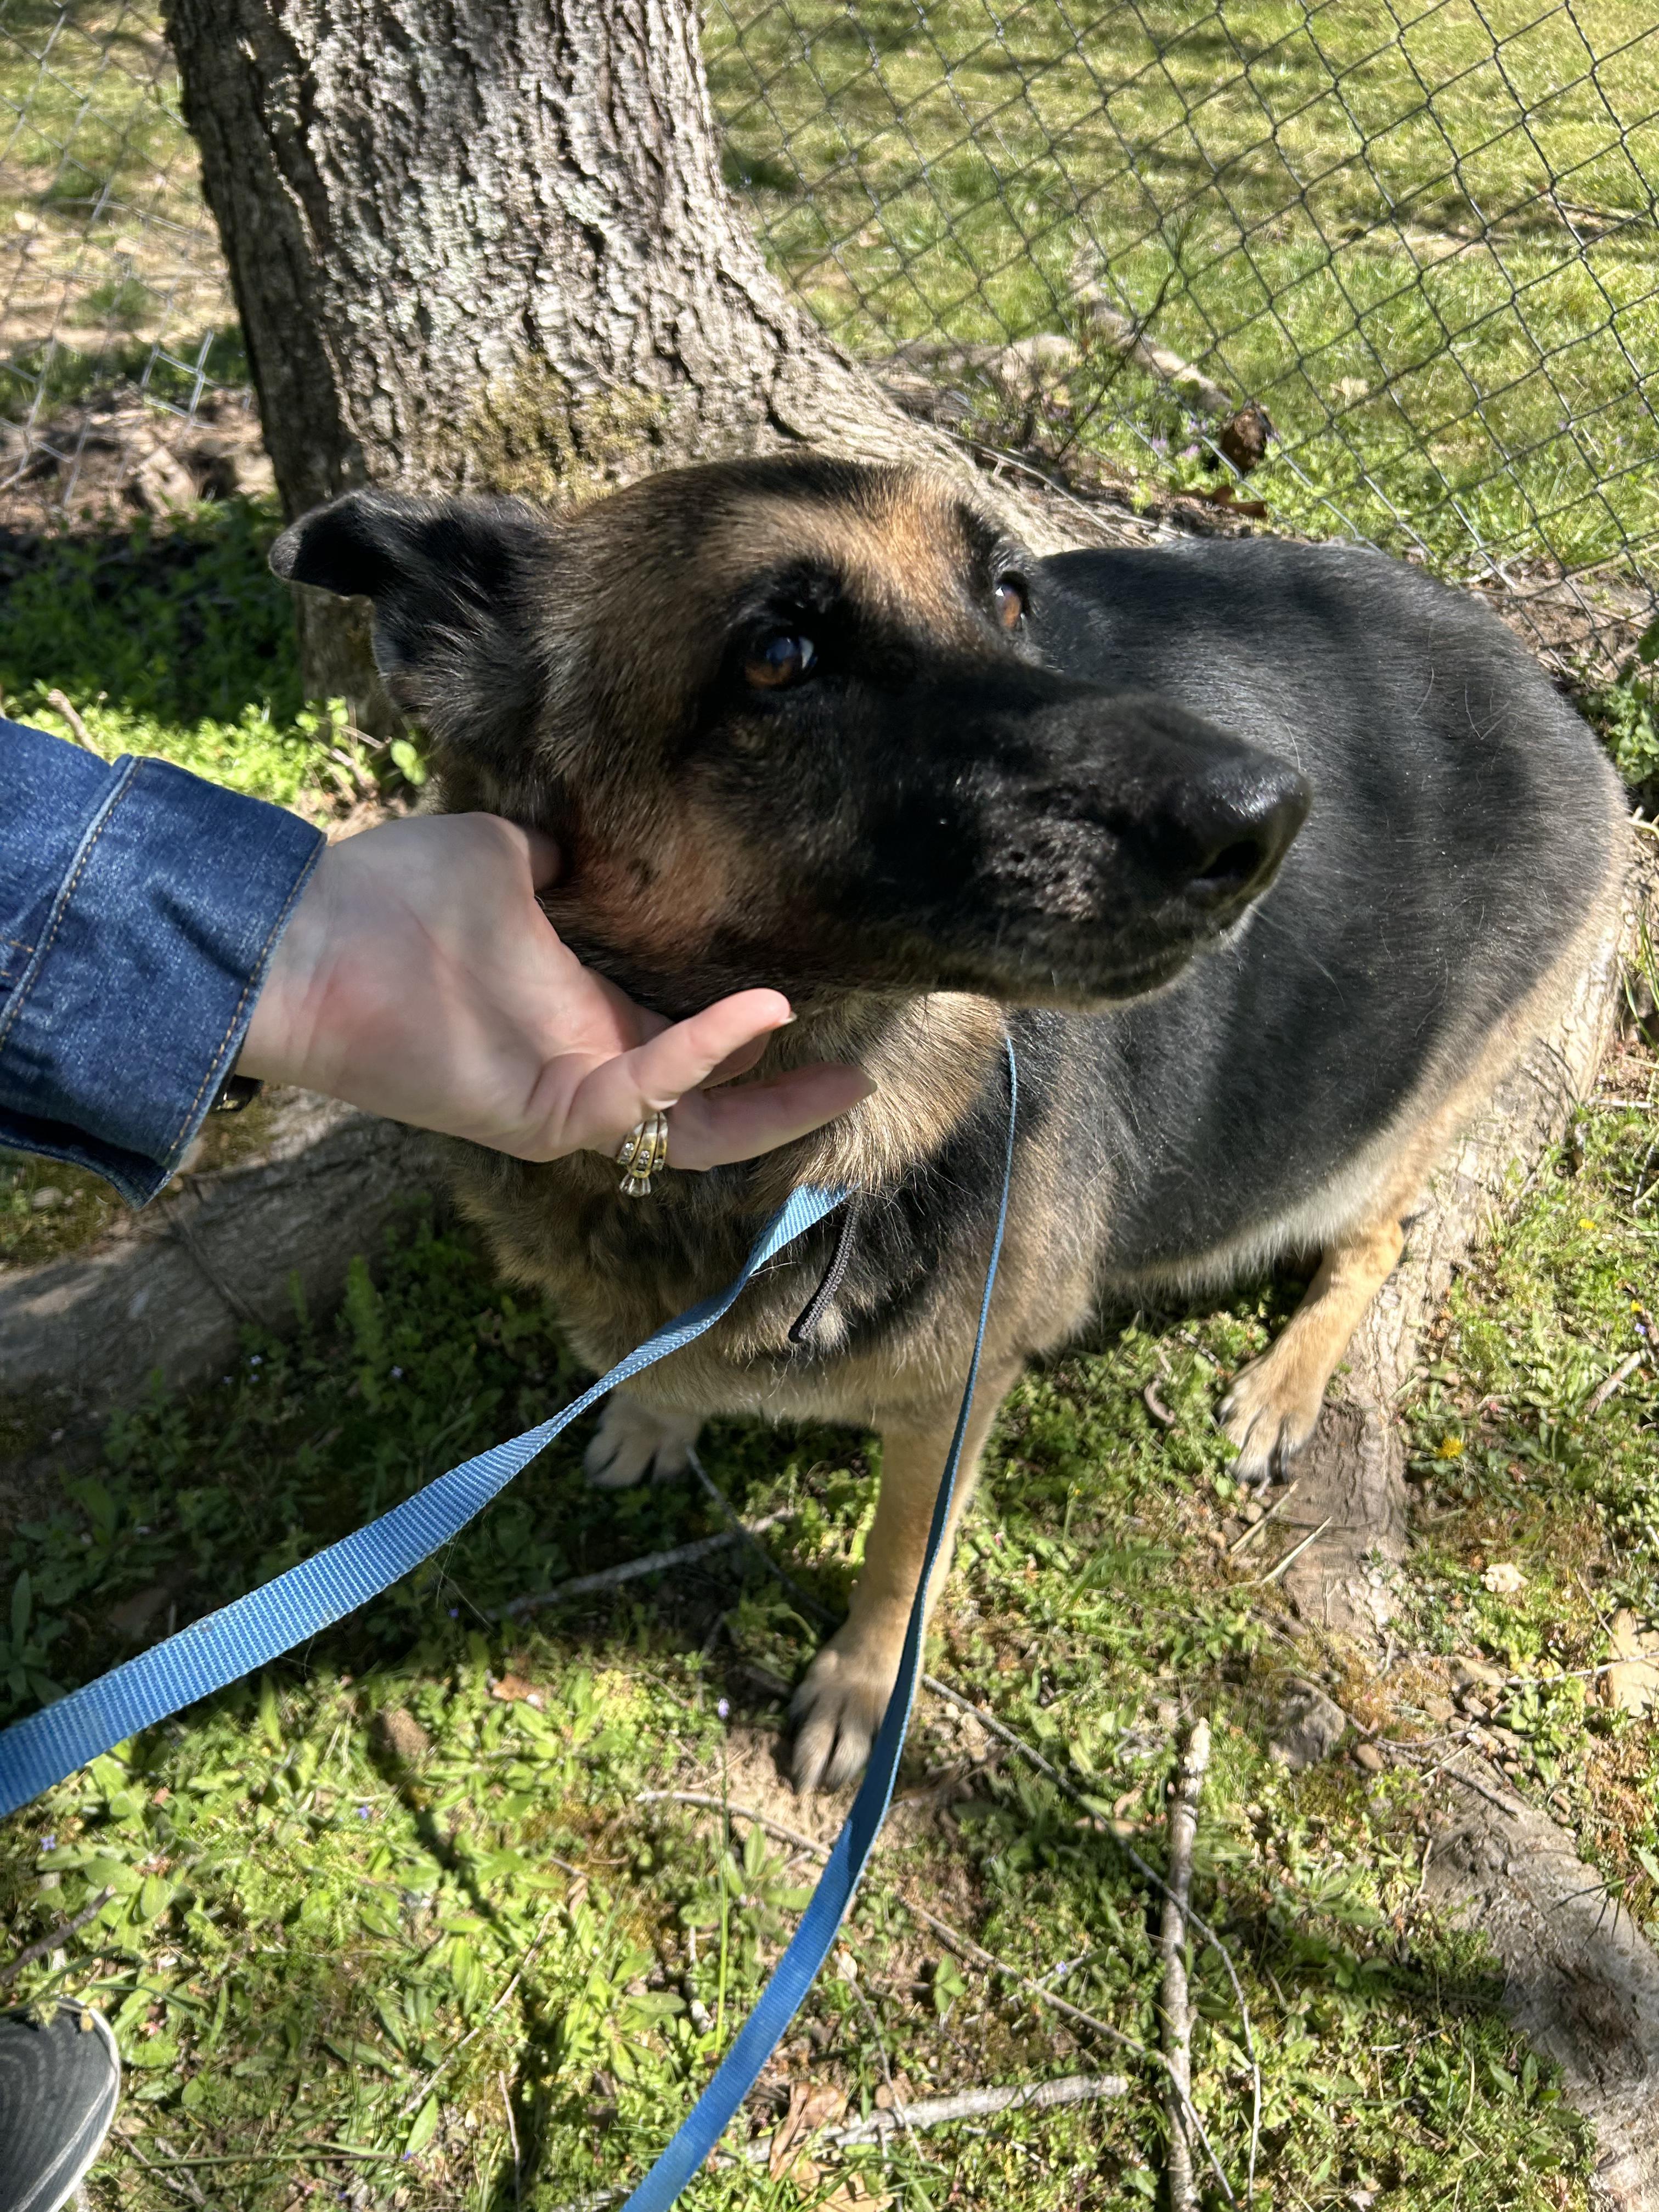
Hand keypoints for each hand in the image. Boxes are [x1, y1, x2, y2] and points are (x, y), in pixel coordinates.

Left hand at [237, 813, 871, 1165]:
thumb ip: (557, 862)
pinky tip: (756, 1013)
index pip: (685, 1043)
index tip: (813, 996)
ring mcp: (566, 1095)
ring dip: (771, 1110)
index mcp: (580, 1017)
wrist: (303, 935)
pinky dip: (703, 1059)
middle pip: (707, 1110)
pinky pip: (641, 1097)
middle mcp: (583, 1066)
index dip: (751, 1036)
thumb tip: (585, 836)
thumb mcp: (502, 860)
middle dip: (788, 1102)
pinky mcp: (543, 1111)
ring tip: (842, 1080)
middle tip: (862, 1076)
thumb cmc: (388, 898)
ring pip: (690, 1132)